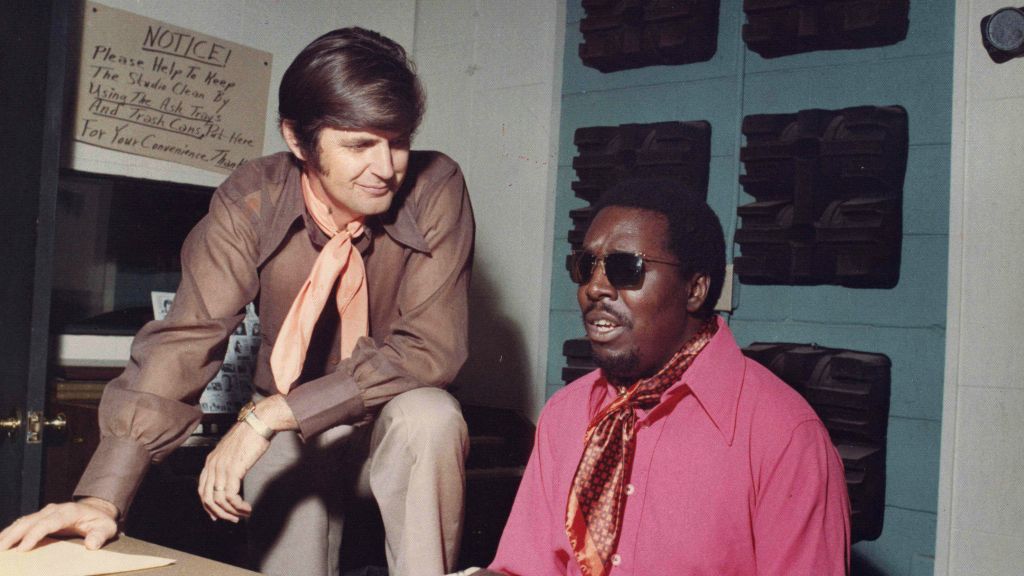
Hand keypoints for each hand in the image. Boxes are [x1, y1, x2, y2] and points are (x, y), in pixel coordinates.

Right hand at [0, 498, 117, 550]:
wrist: (97, 510)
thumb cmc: (101, 522)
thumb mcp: (107, 529)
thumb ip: (100, 536)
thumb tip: (91, 545)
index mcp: (69, 512)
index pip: (48, 522)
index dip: (34, 534)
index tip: (23, 548)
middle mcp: (54, 510)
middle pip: (30, 521)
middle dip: (14, 535)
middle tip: (1, 550)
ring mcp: (45, 513)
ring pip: (23, 521)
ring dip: (8, 533)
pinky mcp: (40, 518)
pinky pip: (23, 524)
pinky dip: (11, 532)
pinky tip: (2, 541)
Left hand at [197, 421, 268, 522]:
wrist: (259, 423)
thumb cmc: (250, 433)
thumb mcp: (233, 449)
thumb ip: (228, 462)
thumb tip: (232, 475)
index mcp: (211, 460)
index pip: (202, 489)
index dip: (208, 505)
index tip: (218, 515)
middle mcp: (212, 465)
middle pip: (208, 498)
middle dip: (220, 513)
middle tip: (233, 519)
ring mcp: (221, 468)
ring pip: (219, 500)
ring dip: (231, 512)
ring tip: (243, 514)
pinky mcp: (233, 471)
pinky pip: (230, 496)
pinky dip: (238, 506)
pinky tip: (247, 508)